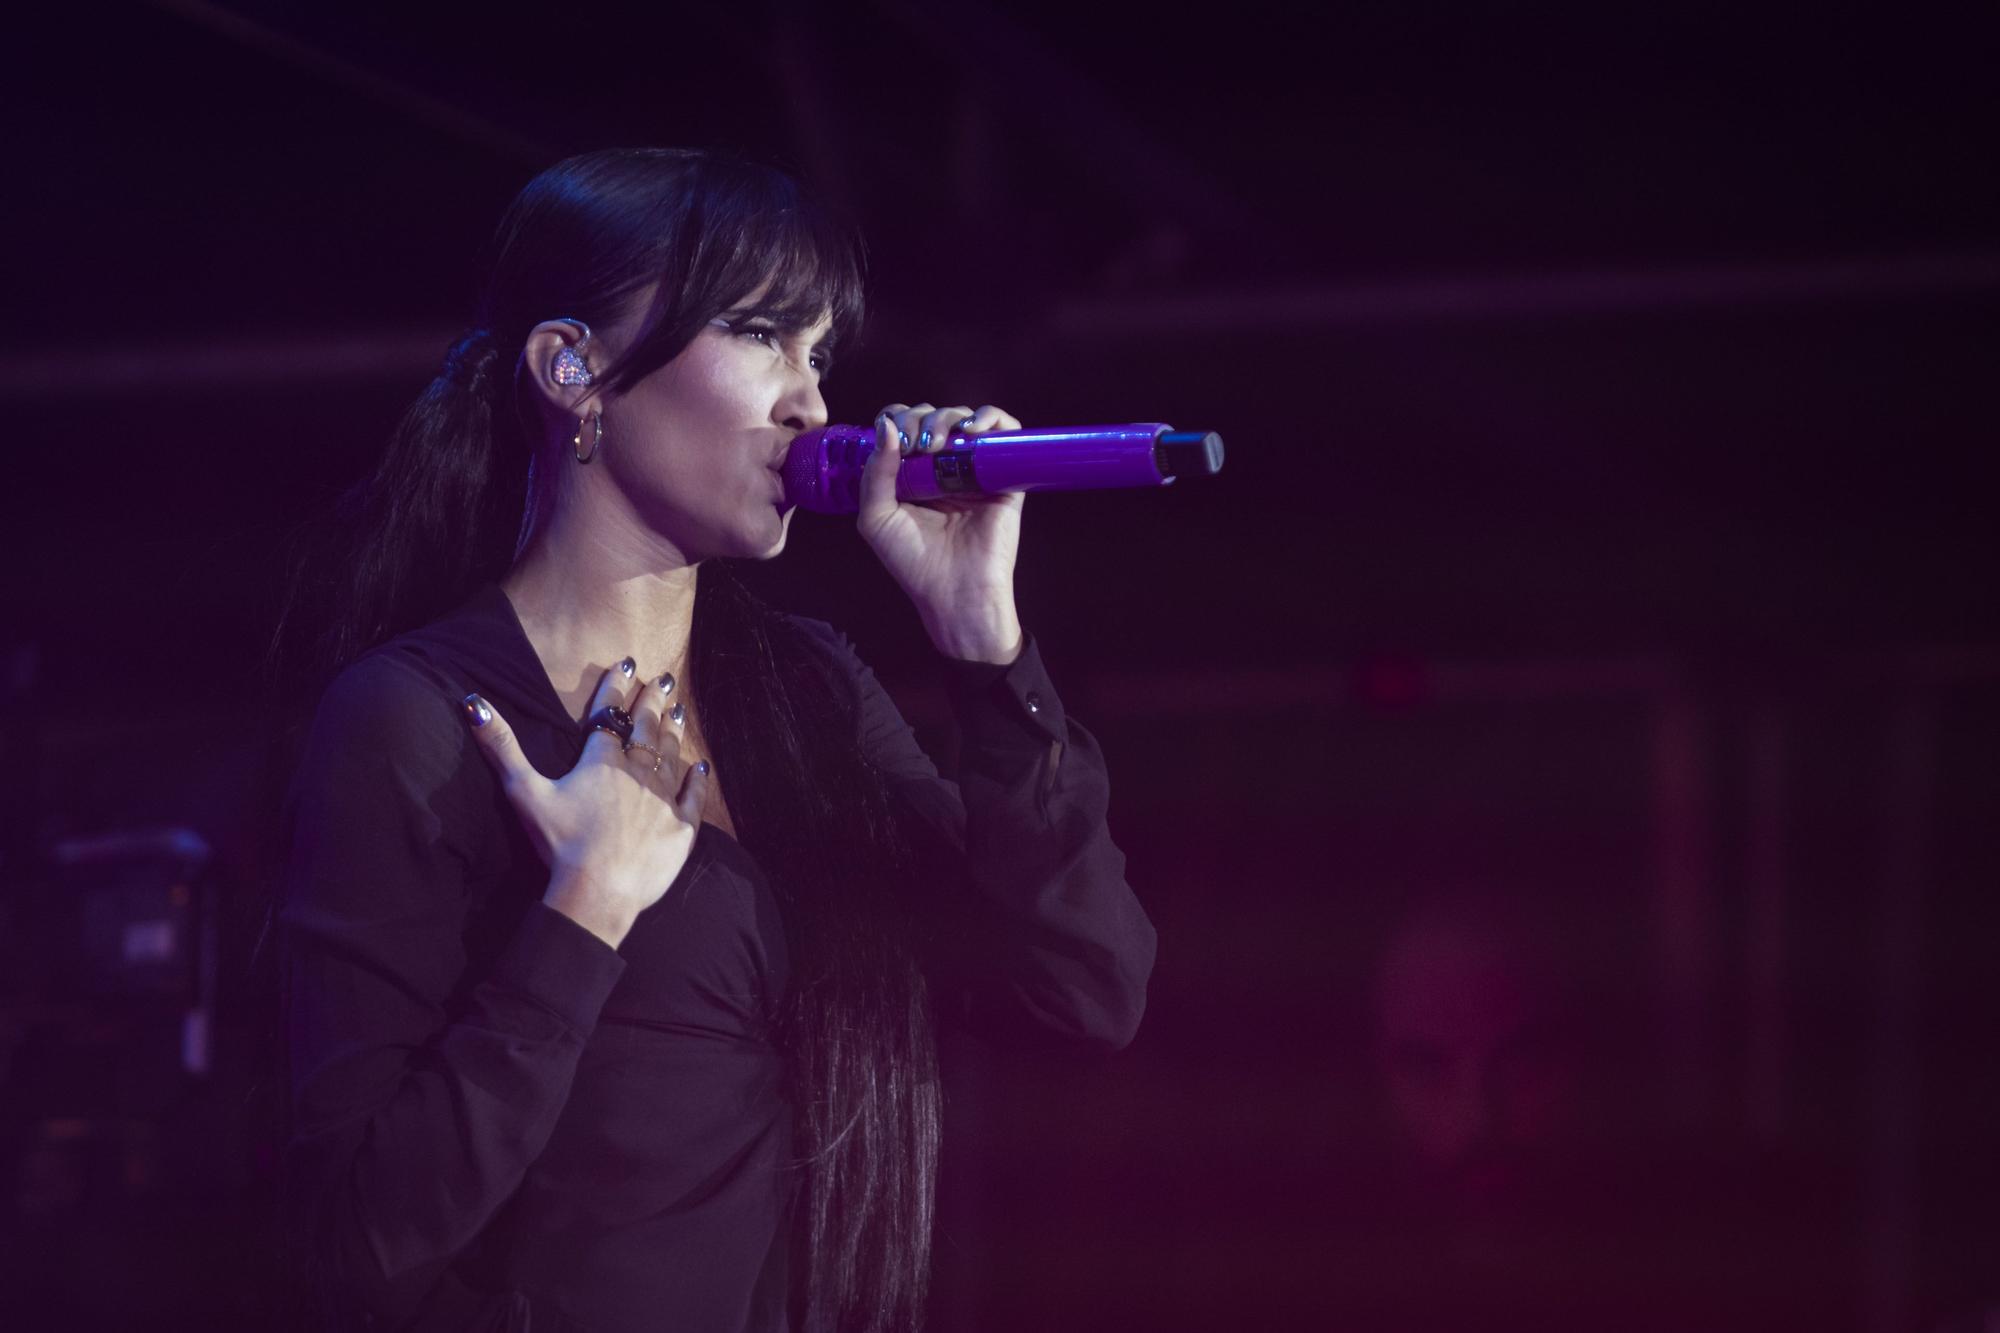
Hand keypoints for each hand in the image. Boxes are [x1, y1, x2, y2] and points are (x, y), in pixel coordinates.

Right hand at [461, 663, 707, 947]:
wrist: (599, 891)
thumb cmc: (559, 842)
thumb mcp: (524, 791)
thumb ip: (502, 746)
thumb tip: (474, 702)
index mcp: (602, 760)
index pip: (610, 714)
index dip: (617, 686)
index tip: (627, 662)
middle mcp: (638, 772)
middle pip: (647, 728)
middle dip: (653, 700)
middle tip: (663, 679)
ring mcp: (663, 799)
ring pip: (671, 755)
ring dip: (674, 731)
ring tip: (678, 711)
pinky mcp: (681, 828)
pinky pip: (694, 797)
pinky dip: (698, 780)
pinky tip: (701, 767)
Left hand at [858, 402, 1025, 664]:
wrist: (956, 591)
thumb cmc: (914, 563)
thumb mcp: (877, 518)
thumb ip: (875, 473)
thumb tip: (887, 426)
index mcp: (911, 476)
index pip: (904, 428)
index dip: (898, 421)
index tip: (896, 439)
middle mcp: (943, 468)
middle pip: (933, 417)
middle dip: (921, 420)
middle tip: (919, 446)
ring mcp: (974, 470)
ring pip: (965, 418)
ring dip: (949, 417)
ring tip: (940, 443)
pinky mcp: (1004, 475)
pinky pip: (1006, 429)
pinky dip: (991, 417)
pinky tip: (973, 430)